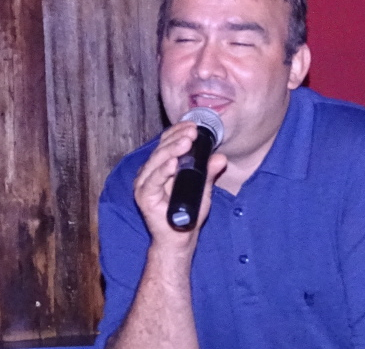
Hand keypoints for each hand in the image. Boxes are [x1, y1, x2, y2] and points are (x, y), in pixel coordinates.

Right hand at [133, 121, 226, 254]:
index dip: (178, 131)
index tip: (193, 126)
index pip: (167, 142)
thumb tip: (221, 157)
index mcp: (161, 165)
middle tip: (192, 132)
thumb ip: (208, 173)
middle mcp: (151, 172)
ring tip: (186, 143)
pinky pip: (153, 181)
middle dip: (177, 138)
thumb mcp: (203, 189)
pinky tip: (172, 164)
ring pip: (156, 161)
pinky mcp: (144, 196)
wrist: (180, 239)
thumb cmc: (188, 213)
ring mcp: (145, 184)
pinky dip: (162, 171)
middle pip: (161, 149)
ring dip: (171, 151)